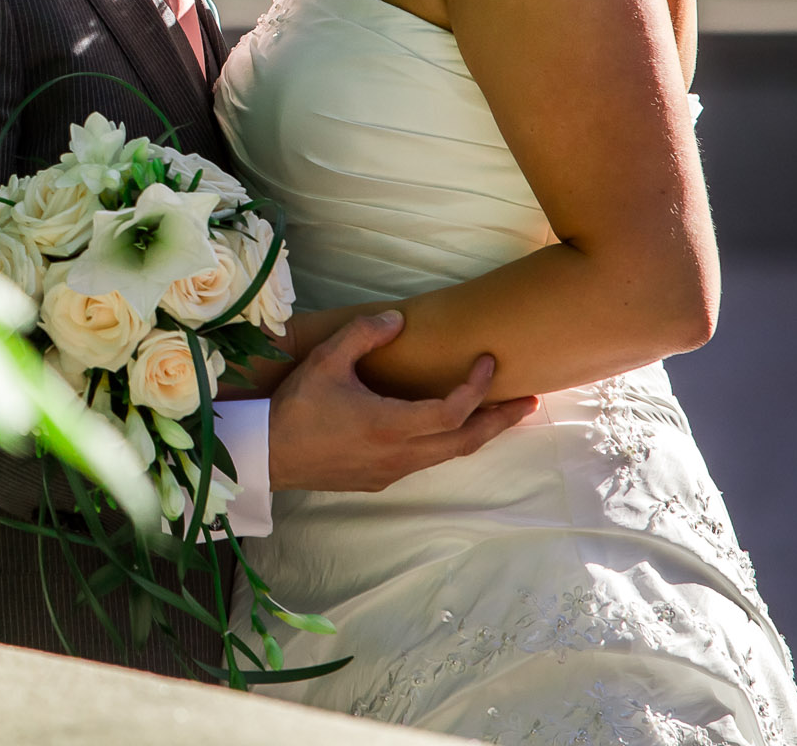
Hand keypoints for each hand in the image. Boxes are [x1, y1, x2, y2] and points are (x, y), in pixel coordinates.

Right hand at [267, 311, 537, 491]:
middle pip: (467, 440)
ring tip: (498, 414)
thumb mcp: (325, 361)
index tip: (490, 361)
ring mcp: (393, 471)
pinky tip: (445, 429)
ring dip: (478, 433)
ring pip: (450, 454)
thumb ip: (362, 335)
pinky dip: (449, 443)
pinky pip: (427, 461)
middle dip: (502, 419)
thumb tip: (397, 317)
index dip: (478, 386)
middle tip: (530, 400)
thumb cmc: (295, 407)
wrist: (266, 455)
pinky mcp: (380, 479)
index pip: (454, 409)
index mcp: (393, 425)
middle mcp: (401, 454)